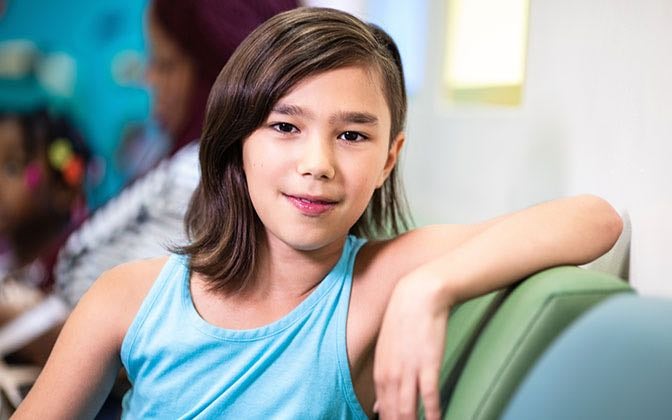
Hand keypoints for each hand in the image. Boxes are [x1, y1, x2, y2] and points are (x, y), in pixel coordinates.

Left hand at [373, 271, 450, 419]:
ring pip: (408, 410)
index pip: (382, 410)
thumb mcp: (386, 352)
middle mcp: (391, 375)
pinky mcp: (428, 365)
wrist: (417, 297)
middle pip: (393, 414)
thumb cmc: (403, 323)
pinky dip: (433, 413)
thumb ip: (382, 381)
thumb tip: (376, 406)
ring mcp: (409, 371)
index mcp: (380, 373)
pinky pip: (429, 397)